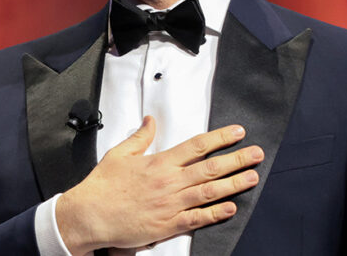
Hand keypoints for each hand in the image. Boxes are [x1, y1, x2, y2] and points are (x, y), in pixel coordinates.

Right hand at [55, 116, 263, 253]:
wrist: (89, 215)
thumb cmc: (103, 186)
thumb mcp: (120, 153)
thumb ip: (140, 136)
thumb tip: (151, 121)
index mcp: (159, 162)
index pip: (197, 146)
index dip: (221, 138)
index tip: (237, 133)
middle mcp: (169, 182)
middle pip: (210, 168)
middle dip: (237, 160)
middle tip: (256, 154)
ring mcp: (170, 205)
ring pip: (209, 192)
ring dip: (233, 184)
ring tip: (251, 177)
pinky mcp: (167, 225)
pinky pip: (196, 218)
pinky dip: (215, 213)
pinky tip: (230, 207)